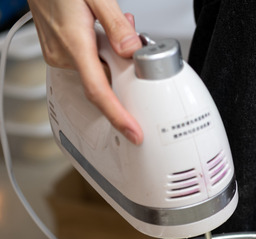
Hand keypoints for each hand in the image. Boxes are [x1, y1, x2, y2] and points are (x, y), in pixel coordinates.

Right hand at [28, 0, 143, 143]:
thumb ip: (117, 26)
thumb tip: (132, 52)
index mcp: (74, 44)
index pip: (99, 92)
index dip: (118, 116)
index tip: (133, 132)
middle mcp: (63, 54)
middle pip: (105, 80)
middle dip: (125, 69)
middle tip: (136, 39)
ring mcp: (58, 54)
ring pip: (98, 68)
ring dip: (114, 56)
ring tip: (118, 26)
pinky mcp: (58, 50)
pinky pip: (88, 60)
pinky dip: (102, 51)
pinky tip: (103, 31)